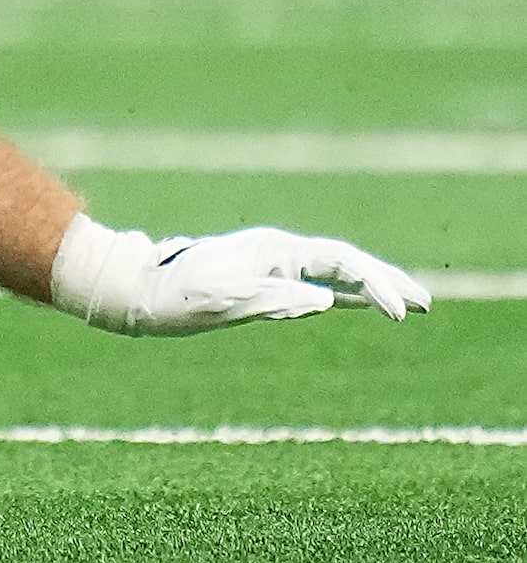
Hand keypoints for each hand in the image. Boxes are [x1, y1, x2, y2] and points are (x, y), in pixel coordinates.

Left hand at [50, 213, 432, 336]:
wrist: (137, 290)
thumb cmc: (176, 294)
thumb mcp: (224, 298)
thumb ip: (274, 299)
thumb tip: (324, 301)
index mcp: (273, 251)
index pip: (340, 262)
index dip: (375, 284)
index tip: (398, 312)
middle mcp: (277, 253)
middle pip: (345, 263)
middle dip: (386, 281)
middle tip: (424, 305)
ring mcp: (271, 266)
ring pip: (333, 274)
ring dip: (370, 288)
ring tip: (408, 306)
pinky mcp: (262, 283)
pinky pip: (313, 287)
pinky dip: (343, 295)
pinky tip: (358, 305)